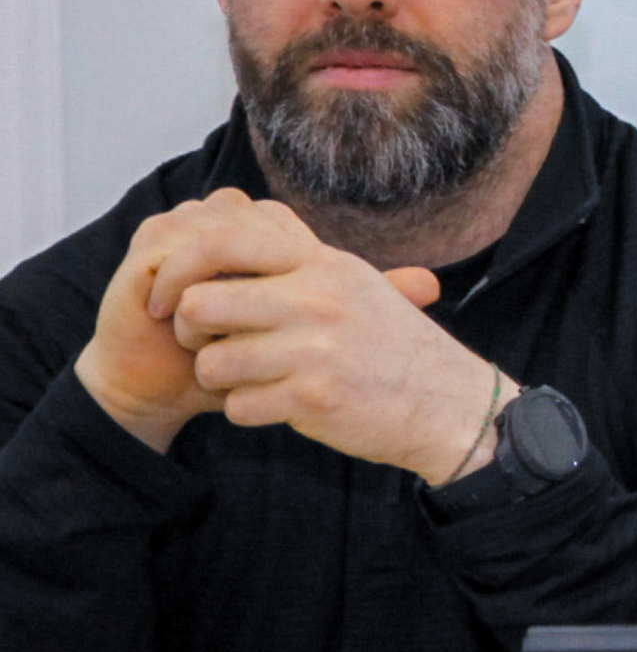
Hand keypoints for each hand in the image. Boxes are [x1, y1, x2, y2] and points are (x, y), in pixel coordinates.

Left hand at [104, 190, 499, 478]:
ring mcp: (316, 350)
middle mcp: (318, 300)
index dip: (178, 267)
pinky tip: (276, 405)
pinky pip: (237, 406)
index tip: (170, 295)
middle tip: (206, 344)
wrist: (451, 405)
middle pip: (200, 303)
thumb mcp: (355, 285)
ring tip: (247, 378)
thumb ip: (295, 262)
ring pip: (211, 362)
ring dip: (217, 378)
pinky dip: (246, 411)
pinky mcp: (313, 399)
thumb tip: (223, 240)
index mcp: (323, 264)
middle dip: (189, 331)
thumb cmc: (393, 346)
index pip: (221, 240)